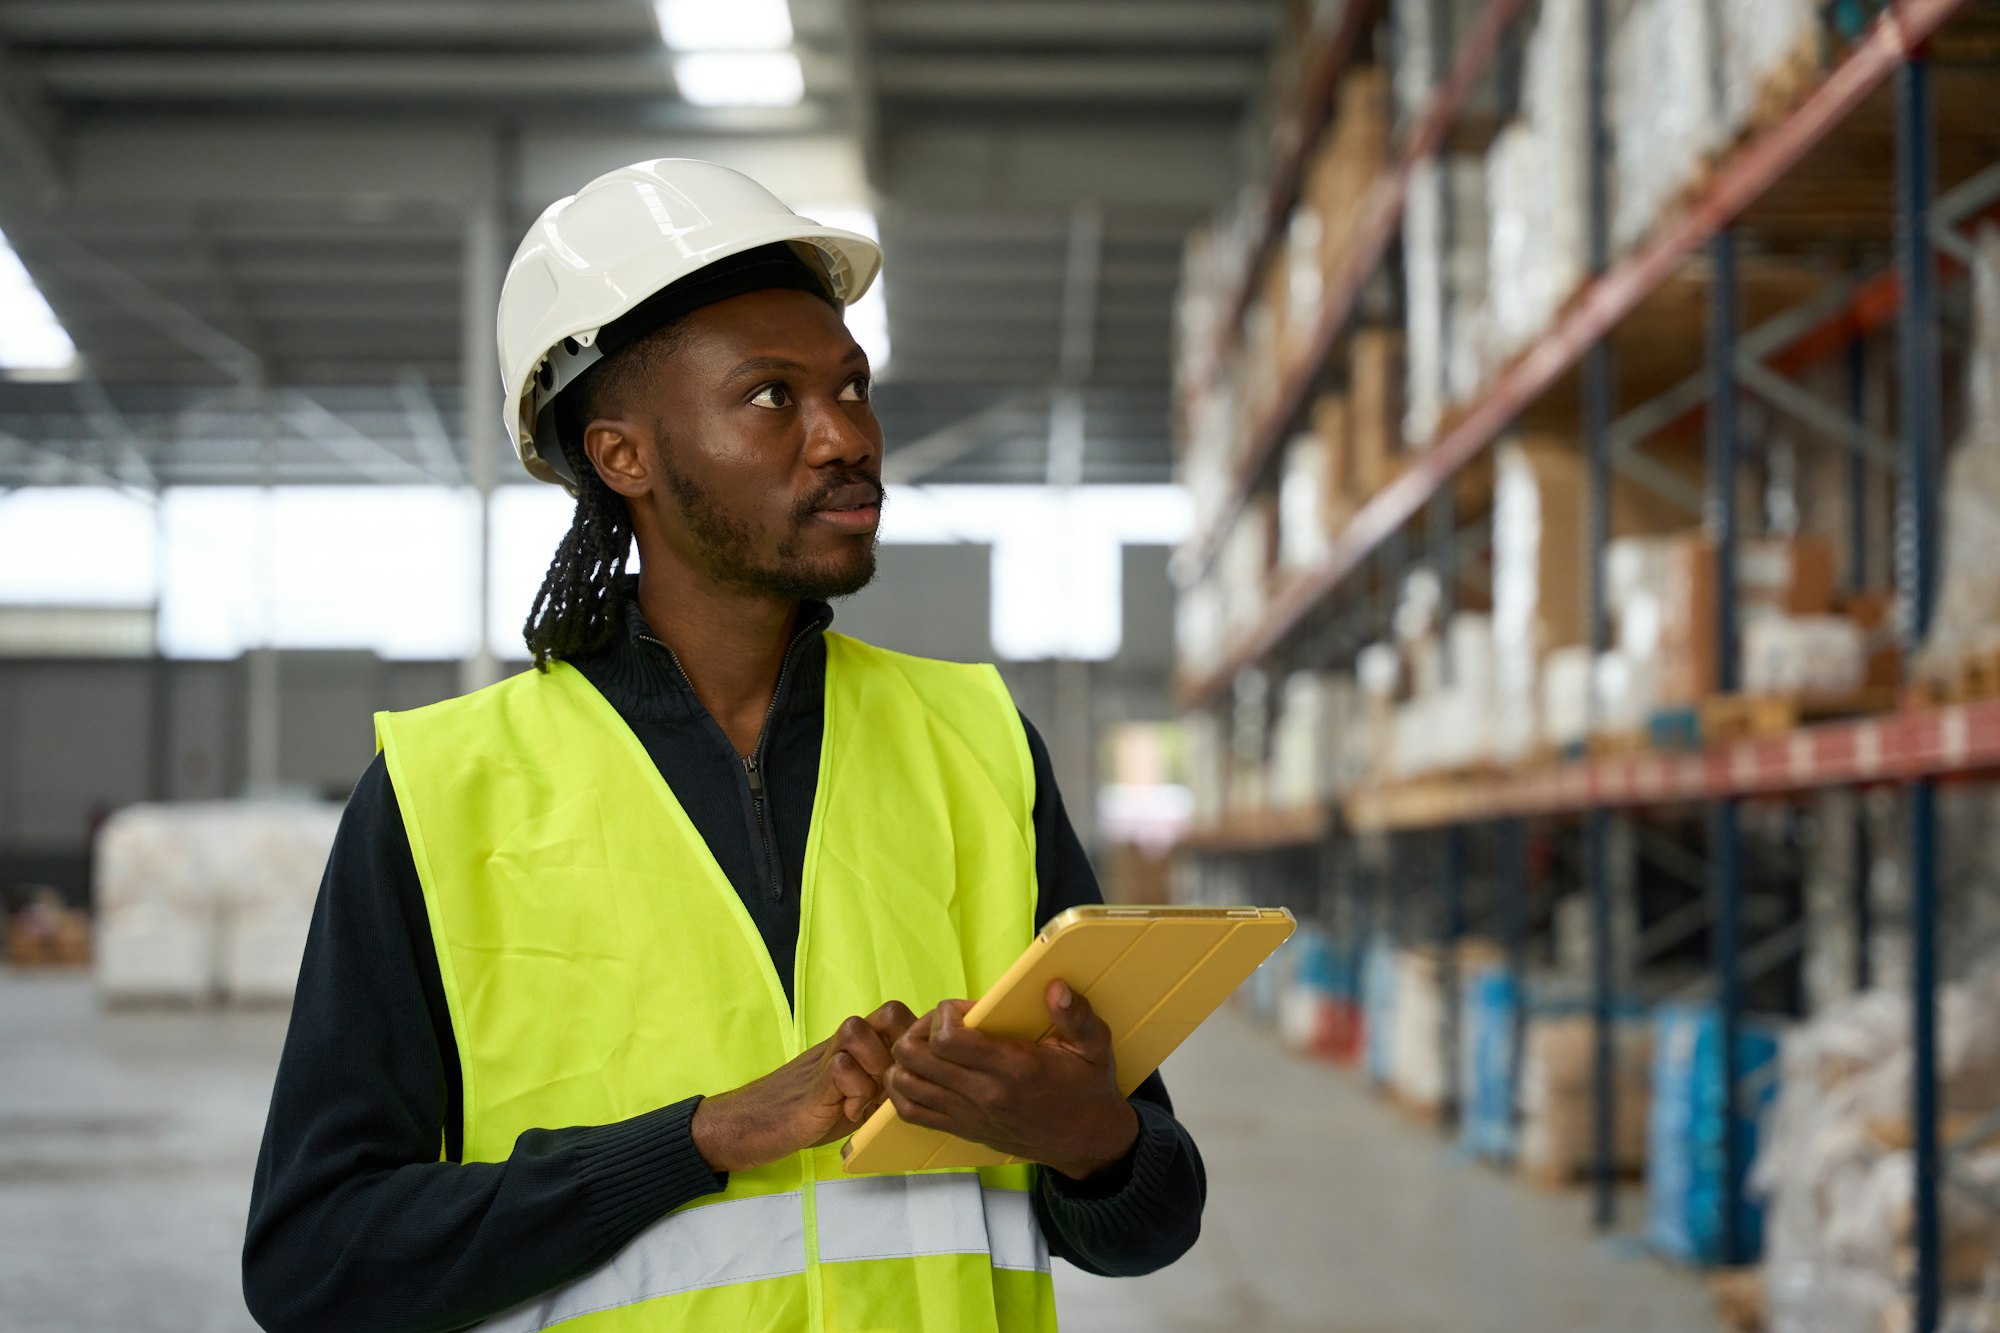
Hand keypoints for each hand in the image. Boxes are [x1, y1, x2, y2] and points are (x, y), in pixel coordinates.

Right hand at [691, 1000, 917, 1173]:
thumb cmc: (813, 1111)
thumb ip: (885, 1083)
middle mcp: (845, 1043)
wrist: (754, 1123)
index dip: (917, 1040)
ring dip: (875, 1067)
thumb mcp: (860, 1096)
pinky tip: (847, 1112)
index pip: (902, 1017)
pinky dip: (854, 1095)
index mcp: (860, 1045)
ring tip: (869, 1097)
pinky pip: (842, 1068)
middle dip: (901, 1049)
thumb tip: (924, 1083)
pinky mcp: (815, 1082)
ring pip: (859, 1029)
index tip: (915, 1075)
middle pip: (889, 1012)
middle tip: (893, 1083)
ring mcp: (827, 1058)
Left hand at [886, 981, 1138, 1182]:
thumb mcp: (1095, 1047)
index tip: (964, 1009)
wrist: (1086, 1142)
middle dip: (920, 1028)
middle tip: (943, 1023)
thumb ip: (1077, 1015)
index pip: (948, 1039)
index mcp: (1014, 1068)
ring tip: (931, 1046)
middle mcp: (984, 1094)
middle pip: (915, 1057)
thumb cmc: (1087, 1089)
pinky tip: (922, 1073)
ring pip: (904, 1084)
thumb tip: (1056, 987)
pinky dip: (903, 1090)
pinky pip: (911, 1112)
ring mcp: (968, 1115)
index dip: (944, 1014)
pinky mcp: (961, 1130)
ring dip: (908, 1057)